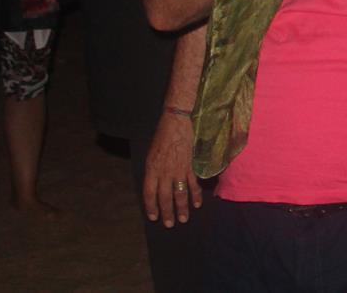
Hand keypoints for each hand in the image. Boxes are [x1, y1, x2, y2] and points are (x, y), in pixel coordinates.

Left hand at [142, 111, 200, 227]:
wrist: (176, 123)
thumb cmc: (161, 137)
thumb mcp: (151, 154)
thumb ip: (153, 171)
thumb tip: (155, 184)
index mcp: (151, 170)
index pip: (149, 193)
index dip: (151, 207)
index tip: (154, 217)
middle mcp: (164, 172)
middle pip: (164, 197)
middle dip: (167, 212)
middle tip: (169, 224)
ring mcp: (178, 170)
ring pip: (179, 193)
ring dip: (181, 208)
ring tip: (183, 219)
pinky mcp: (190, 166)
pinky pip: (193, 184)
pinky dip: (195, 195)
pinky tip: (197, 204)